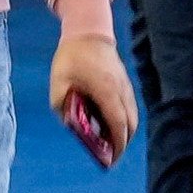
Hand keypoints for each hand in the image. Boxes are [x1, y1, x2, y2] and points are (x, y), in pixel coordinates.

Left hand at [47, 32, 137, 168]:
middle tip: (110, 156)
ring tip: (108, 142)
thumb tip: (69, 122)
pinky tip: (109, 124)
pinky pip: (130, 107)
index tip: (111, 160)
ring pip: (133, 116)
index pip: (118, 123)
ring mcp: (126, 86)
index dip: (117, 144)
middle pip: (131, 124)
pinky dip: (124, 119)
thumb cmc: (72, 56)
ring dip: (125, 132)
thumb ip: (62, 104)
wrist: (88, 32)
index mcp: (106, 90)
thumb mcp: (59, 81)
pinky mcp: (125, 83)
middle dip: (123, 143)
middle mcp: (121, 90)